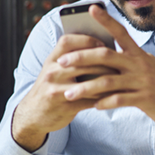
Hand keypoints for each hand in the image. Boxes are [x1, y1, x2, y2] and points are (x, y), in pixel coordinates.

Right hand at [12, 34, 115, 150]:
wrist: (33, 115)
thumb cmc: (52, 87)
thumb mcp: (56, 69)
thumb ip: (74, 59)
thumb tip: (103, 47)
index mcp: (51, 59)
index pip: (68, 41)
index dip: (88, 40)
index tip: (104, 44)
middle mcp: (51, 72)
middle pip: (83, 62)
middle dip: (105, 63)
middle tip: (122, 64)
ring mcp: (56, 90)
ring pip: (89, 82)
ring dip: (108, 81)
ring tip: (121, 80)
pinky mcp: (64, 106)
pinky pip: (90, 100)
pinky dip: (104, 98)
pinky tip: (114, 96)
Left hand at [56, 5, 154, 134]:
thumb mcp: (146, 67)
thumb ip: (128, 59)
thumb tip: (104, 52)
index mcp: (139, 54)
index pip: (121, 32)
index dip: (106, 20)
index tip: (90, 9)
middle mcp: (140, 63)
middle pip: (106, 55)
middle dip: (81, 58)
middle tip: (61, 62)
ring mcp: (143, 81)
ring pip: (108, 81)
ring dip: (86, 87)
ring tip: (68, 94)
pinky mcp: (145, 98)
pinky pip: (119, 99)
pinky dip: (104, 102)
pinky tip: (93, 106)